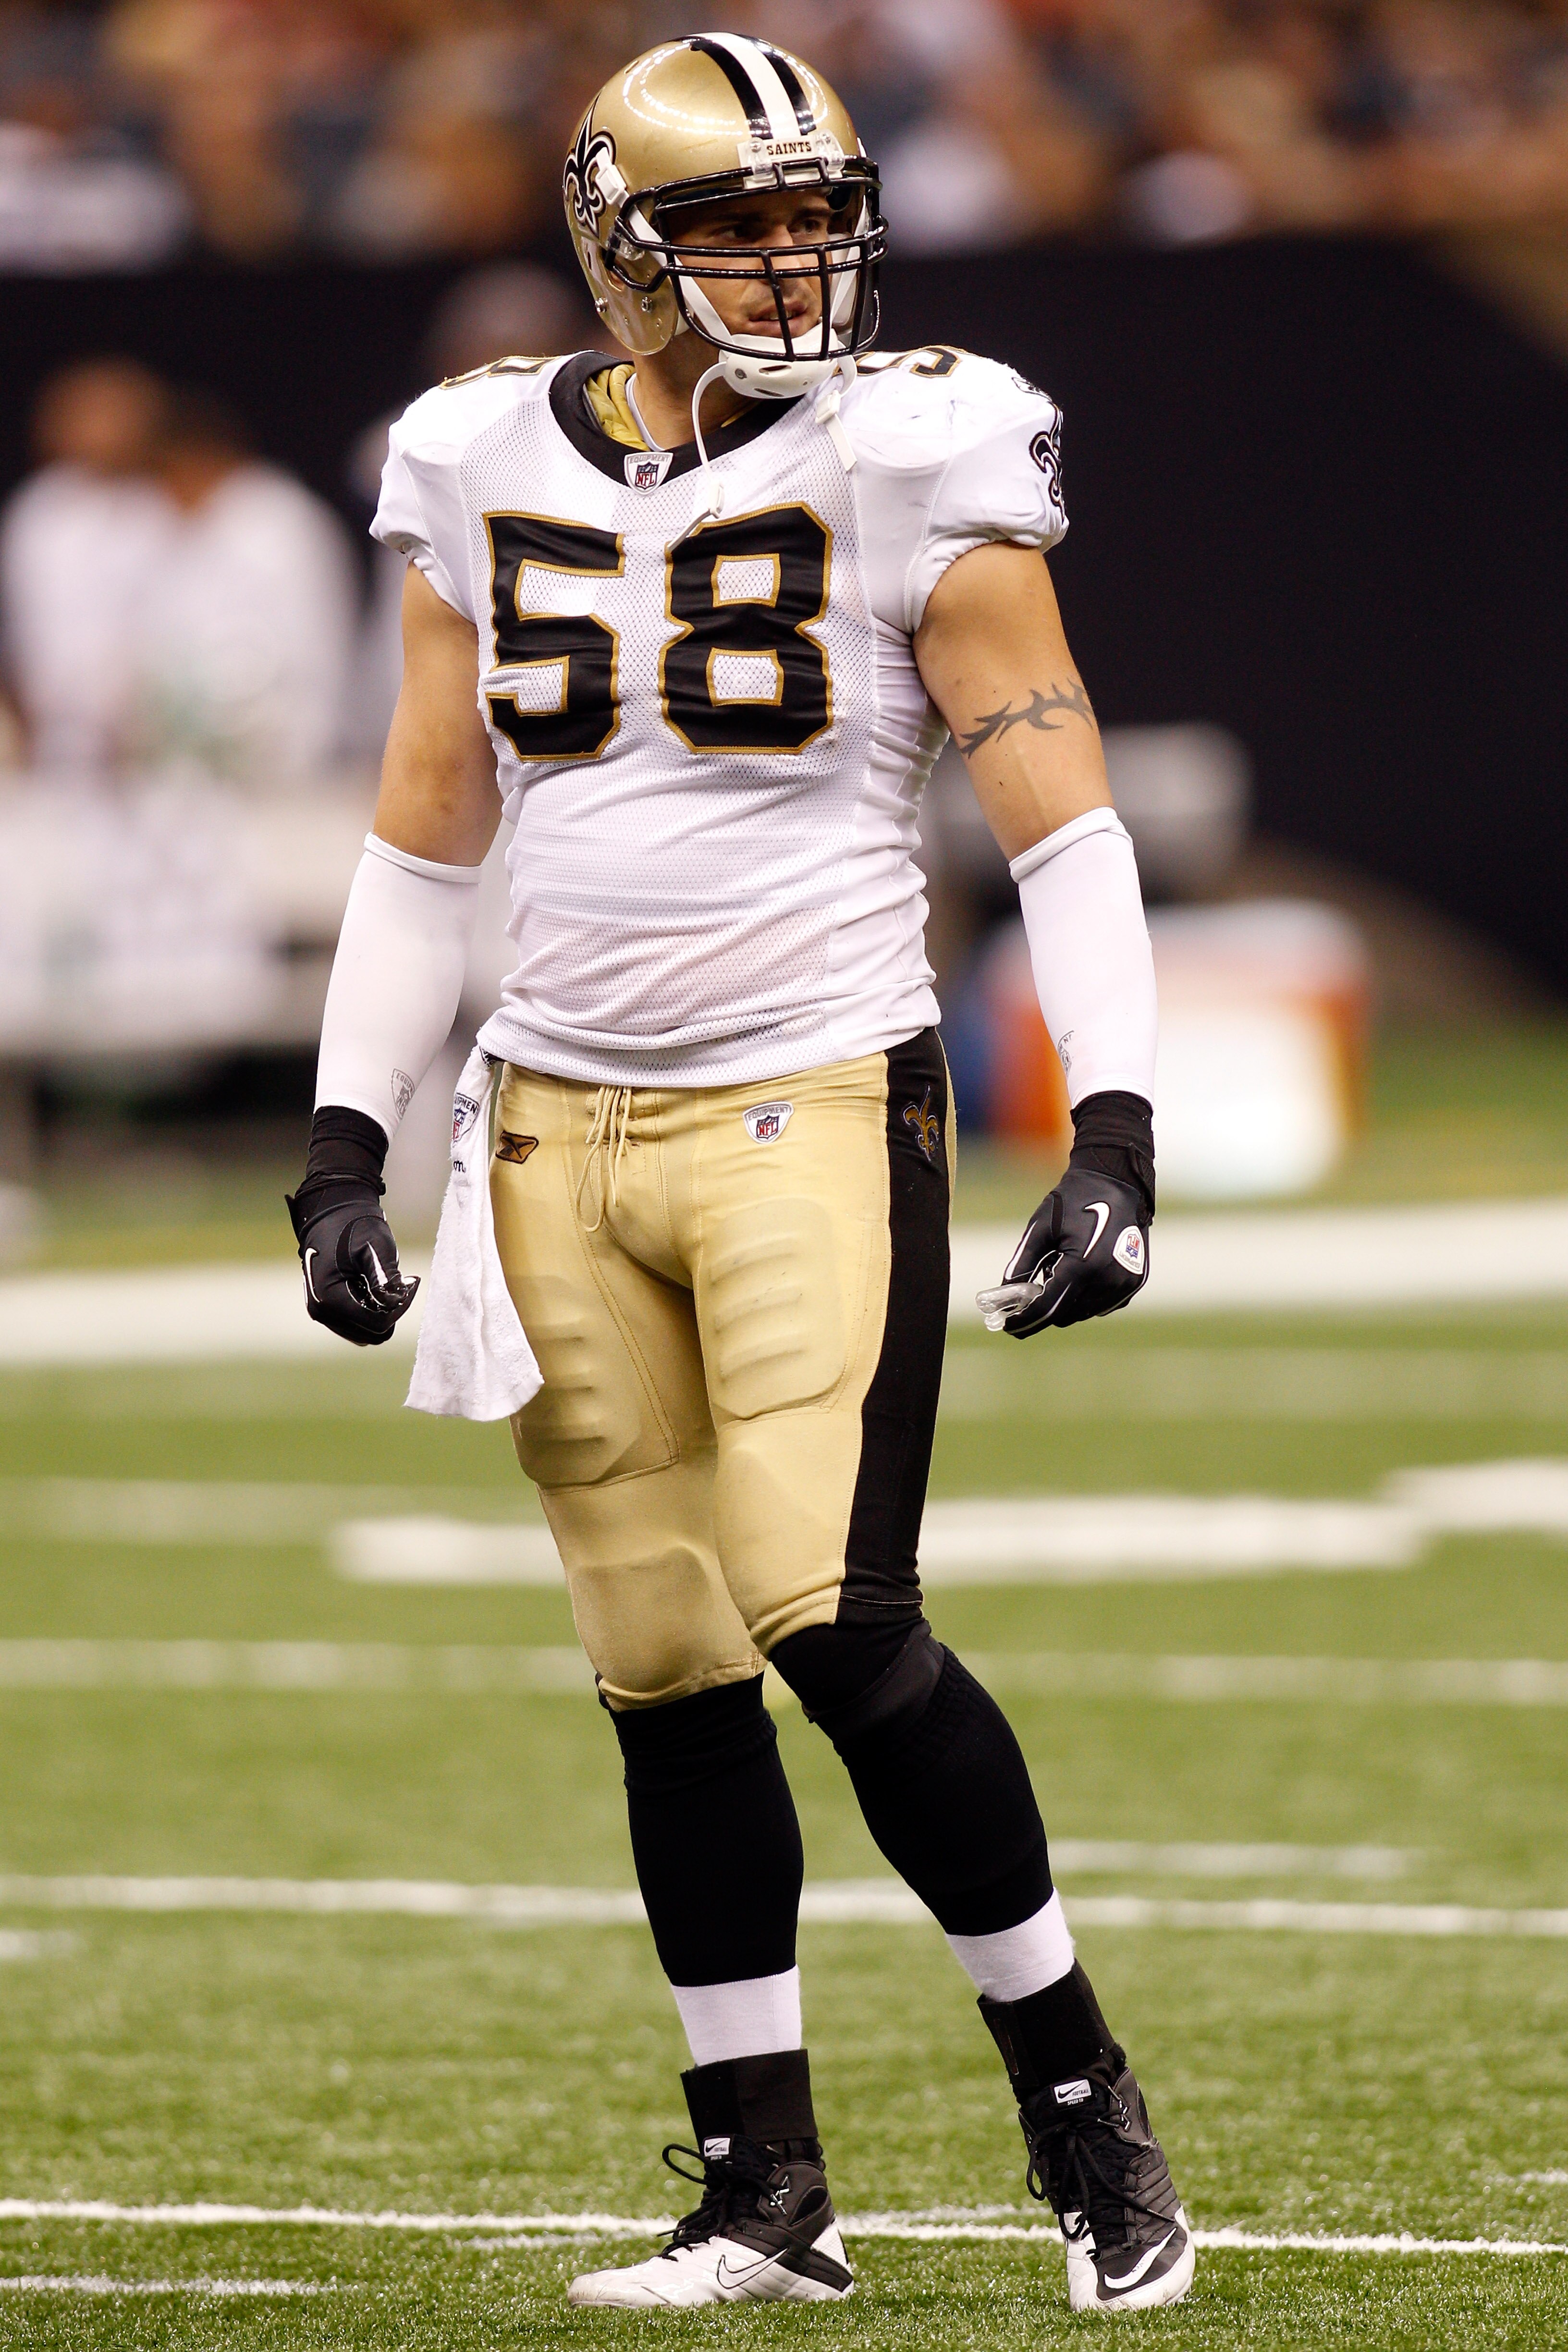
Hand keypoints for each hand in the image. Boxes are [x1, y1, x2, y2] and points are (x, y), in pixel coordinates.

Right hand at [286, 1185, 418, 1346]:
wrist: (331, 1213)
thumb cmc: (354, 1225)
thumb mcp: (376, 1247)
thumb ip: (385, 1279)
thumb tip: (395, 1304)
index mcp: (329, 1298)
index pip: (377, 1323)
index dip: (400, 1307)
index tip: (410, 1281)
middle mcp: (321, 1311)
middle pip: (372, 1333)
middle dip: (390, 1311)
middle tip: (400, 1282)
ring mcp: (321, 1312)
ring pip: (365, 1332)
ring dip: (380, 1312)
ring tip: (383, 1282)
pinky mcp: (326, 1308)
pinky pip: (356, 1323)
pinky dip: (370, 1309)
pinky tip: (372, 1285)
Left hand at [977, 1166, 1147, 1336]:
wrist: (1115, 1182)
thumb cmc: (1074, 1201)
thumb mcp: (1039, 1228)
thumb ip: (1022, 1264)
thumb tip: (1005, 1293)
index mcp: (1083, 1265)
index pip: (1048, 1307)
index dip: (1025, 1320)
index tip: (1007, 1326)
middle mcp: (1108, 1280)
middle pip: (1065, 1314)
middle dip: (1046, 1306)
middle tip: (1036, 1282)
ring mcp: (1124, 1284)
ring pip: (1083, 1312)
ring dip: (1067, 1300)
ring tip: (1063, 1266)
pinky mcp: (1134, 1283)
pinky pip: (1102, 1304)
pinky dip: (1086, 1297)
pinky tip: (1082, 1269)